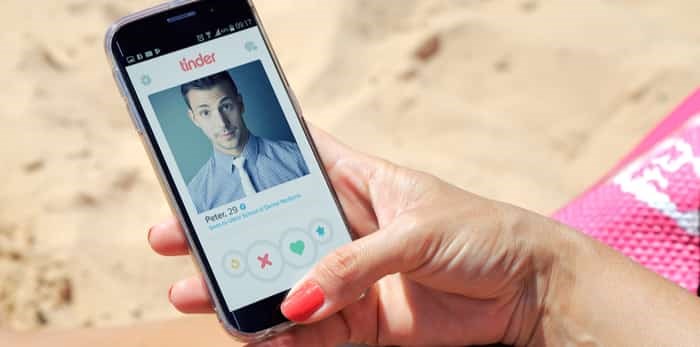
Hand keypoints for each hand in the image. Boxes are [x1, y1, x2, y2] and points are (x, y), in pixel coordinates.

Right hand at [148, 125, 562, 345]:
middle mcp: (346, 228)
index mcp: (360, 183)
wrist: (527, 292)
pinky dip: (282, 334)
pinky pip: (310, 329)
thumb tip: (298, 299)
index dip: (254, 159)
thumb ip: (353, 263)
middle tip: (174, 240)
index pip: (297, 160)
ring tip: (197, 291)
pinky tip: (256, 331)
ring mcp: (349, 277)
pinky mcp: (361, 321)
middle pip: (272, 228)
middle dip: (224, 234)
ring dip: (242, 288)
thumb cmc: (482, 235)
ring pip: (283, 281)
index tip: (204, 160)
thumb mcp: (416, 232)